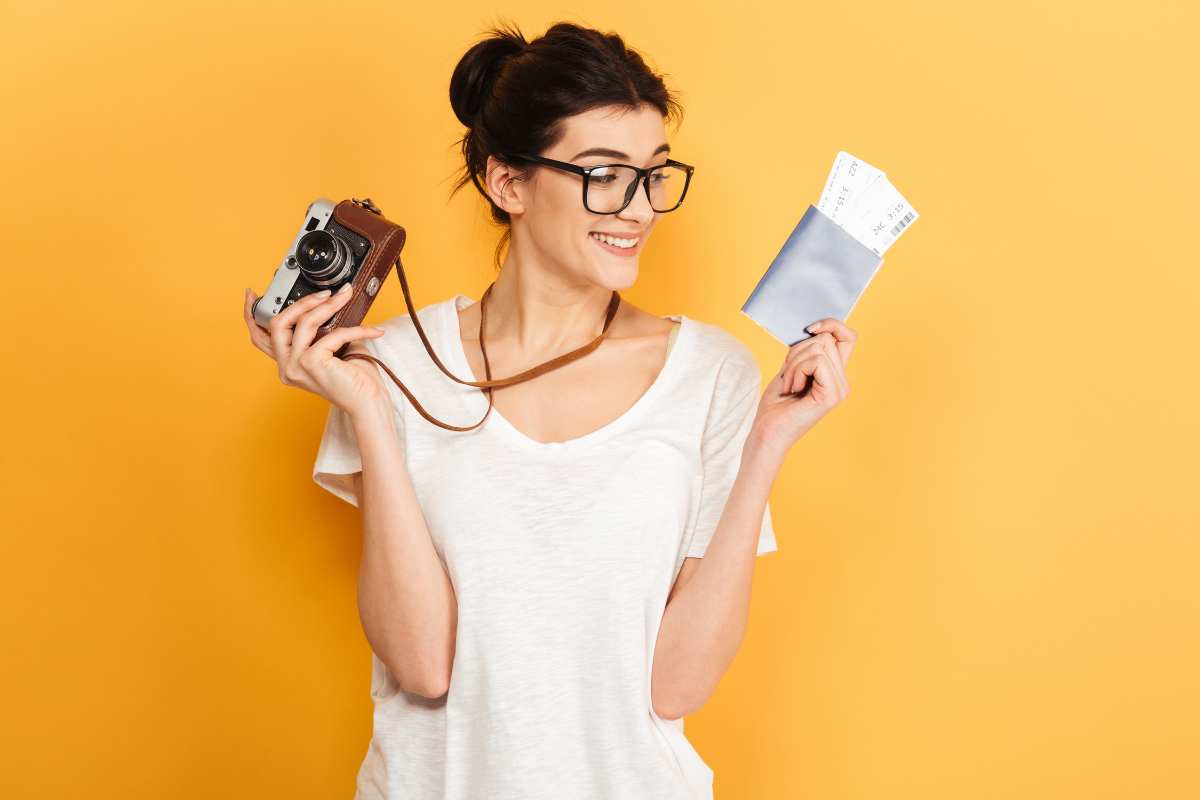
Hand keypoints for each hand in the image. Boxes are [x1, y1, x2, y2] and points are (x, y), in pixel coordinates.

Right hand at [242, 284, 388, 416]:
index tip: (252, 294)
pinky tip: (373, 331)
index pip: (260, 338)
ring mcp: (296, 366)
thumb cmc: (355, 380)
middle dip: (302, 302)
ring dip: (329, 305)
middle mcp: (286, 367)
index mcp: (287, 364)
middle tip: (326, 292)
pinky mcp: (311, 363)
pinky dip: (356, 330)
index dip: (251, 315)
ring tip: (347, 297)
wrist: (368, 404)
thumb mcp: (333, 350)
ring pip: (304, 322)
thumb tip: (328, 302)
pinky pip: (333, 334)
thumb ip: (321, 331)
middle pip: (278, 323)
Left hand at [748, 318, 857, 461]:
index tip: (809, 328)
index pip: (848, 337)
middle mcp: (843, 382)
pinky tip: (792, 389)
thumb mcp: (791, 368)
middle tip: (788, 377)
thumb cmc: (776, 404)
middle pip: (826, 339)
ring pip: (818, 348)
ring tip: (789, 385)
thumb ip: (805, 351)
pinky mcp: (832, 395)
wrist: (767, 433)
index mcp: (836, 375)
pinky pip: (815, 361)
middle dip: (797, 352)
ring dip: (794, 364)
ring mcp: (840, 389)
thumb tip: (814, 329)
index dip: (832, 325)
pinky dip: (796, 371)